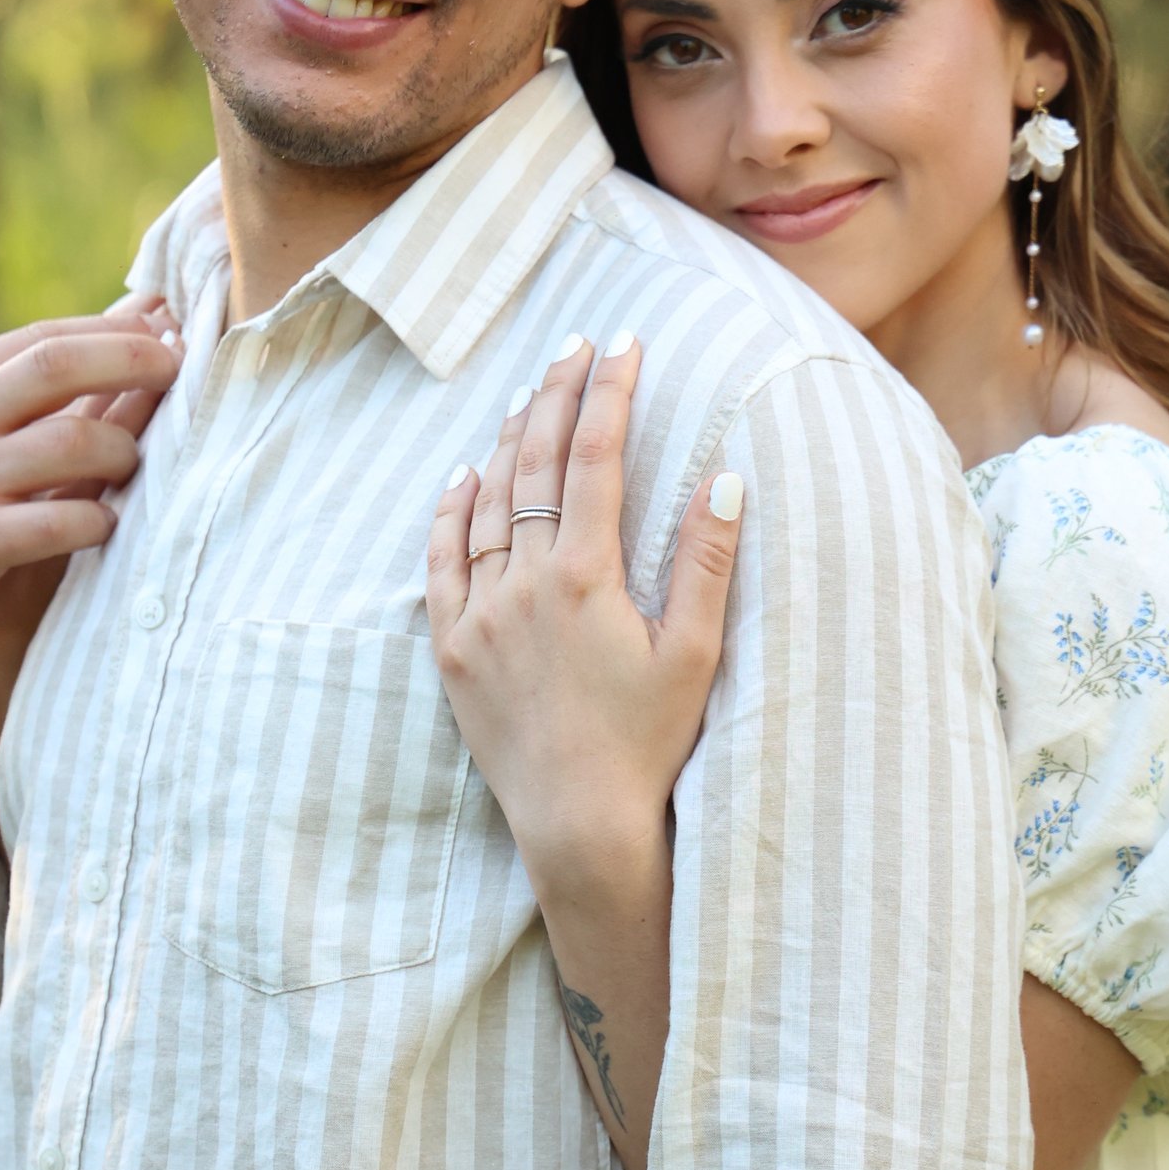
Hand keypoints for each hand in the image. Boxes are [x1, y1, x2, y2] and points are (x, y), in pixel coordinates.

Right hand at [0, 295, 181, 840]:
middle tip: (179, 369)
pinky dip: (96, 519)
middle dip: (130, 358)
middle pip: (57, 365)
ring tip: (135, 464)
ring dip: (120, 449)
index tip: (167, 330)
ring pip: (68, 441)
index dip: (111, 330)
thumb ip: (4, 391)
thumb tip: (94, 334)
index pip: (41, 338)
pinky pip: (56, 521)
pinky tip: (106, 524)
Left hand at [425, 334, 743, 892]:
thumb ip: (706, 563)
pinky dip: (451, 512)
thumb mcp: (695, 654)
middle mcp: (524, 584)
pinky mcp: (453, 649)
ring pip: (488, 504)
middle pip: (537, 465)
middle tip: (575, 345)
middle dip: (559, 394)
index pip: (597, 458)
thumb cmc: (647, 744)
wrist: (578, 824)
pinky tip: (463, 476)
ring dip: (510, 442)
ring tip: (529, 393)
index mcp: (587, 577)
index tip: (623, 345)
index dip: (610, 393)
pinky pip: (442, 562)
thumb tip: (726, 478)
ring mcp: (480, 614)